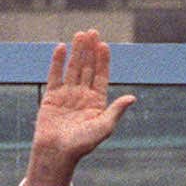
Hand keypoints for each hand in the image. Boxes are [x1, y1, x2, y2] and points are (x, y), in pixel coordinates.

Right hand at [20, 29, 136, 185]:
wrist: (56, 154)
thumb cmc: (82, 144)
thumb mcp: (104, 127)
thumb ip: (116, 110)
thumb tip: (133, 97)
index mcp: (97, 102)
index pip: (101, 76)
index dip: (103, 60)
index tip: (104, 45)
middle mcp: (83, 95)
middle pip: (87, 68)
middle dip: (90, 50)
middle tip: (92, 31)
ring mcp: (67, 94)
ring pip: (73, 68)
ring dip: (77, 51)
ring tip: (80, 34)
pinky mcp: (52, 96)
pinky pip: (55, 75)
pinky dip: (58, 62)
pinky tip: (61, 47)